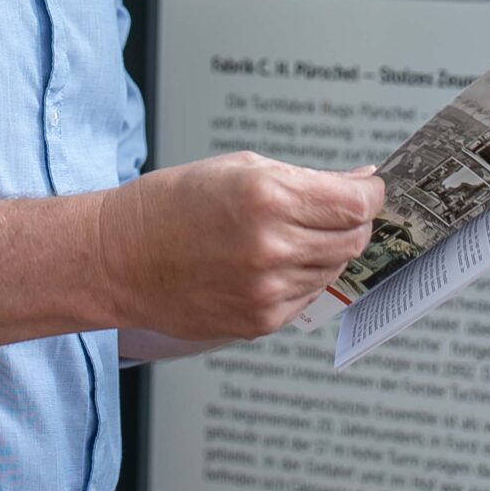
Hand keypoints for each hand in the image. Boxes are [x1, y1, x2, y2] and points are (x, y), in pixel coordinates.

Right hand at [95, 154, 385, 340]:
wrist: (119, 259)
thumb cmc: (171, 205)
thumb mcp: (238, 170)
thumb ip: (305, 179)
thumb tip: (360, 182)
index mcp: (267, 198)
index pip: (356, 203)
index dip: (370, 194)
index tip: (367, 189)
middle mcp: (272, 247)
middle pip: (353, 239)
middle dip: (350, 222)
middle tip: (330, 210)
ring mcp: (268, 290)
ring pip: (333, 269)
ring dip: (324, 251)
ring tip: (285, 236)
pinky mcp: (260, 320)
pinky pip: (306, 297)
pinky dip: (300, 278)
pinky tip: (266, 264)